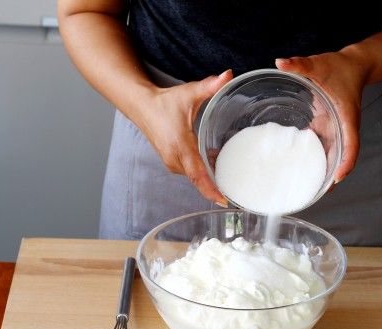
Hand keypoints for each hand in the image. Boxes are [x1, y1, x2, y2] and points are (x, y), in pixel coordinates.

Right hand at [132, 69, 232, 204]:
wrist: (142, 106)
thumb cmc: (165, 102)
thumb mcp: (189, 93)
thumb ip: (210, 86)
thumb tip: (228, 75)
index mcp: (181, 146)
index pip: (198, 175)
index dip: (211, 189)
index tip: (224, 200)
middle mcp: (175, 159)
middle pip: (199, 180)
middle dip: (217, 187)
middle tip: (238, 191)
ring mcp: (172, 162)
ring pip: (195, 176)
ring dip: (211, 178)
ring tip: (232, 178)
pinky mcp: (172, 162)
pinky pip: (190, 172)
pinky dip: (203, 172)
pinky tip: (216, 165)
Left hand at [276, 49, 372, 182]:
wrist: (354, 66)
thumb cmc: (340, 67)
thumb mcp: (320, 64)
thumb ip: (300, 64)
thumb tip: (281, 62)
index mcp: (347, 117)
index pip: (351, 144)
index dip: (346, 162)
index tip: (336, 178)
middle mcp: (344, 128)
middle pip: (341, 158)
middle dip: (331, 177)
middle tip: (315, 195)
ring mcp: (337, 130)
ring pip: (332, 156)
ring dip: (322, 172)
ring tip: (306, 190)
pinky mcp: (329, 129)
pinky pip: (323, 148)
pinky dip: (314, 159)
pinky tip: (298, 168)